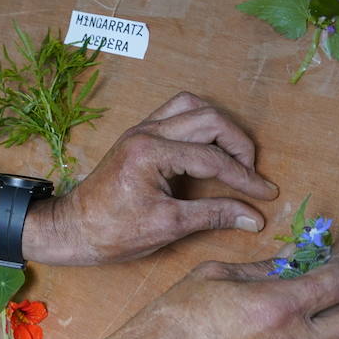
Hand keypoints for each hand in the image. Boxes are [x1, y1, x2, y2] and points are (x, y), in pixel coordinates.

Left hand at [29, 92, 277, 264]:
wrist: (72, 228)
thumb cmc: (112, 232)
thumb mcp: (168, 226)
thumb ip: (214, 215)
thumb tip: (254, 217)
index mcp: (151, 153)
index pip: (212, 157)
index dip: (245, 177)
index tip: (266, 195)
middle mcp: (146, 132)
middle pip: (208, 119)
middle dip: (238, 145)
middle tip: (252, 174)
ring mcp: (141, 129)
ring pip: (192, 107)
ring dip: (219, 127)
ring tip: (235, 157)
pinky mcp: (139, 135)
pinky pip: (177, 114)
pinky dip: (200, 125)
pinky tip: (210, 148)